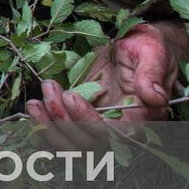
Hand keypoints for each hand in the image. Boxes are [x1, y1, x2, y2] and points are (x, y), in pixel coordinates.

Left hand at [25, 21, 188, 149]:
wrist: (137, 43)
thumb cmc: (147, 46)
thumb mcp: (152, 52)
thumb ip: (151, 74)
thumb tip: (154, 97)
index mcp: (141, 119)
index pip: (110, 135)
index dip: (87, 120)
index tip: (69, 95)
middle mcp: (119, 129)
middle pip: (86, 143)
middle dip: (62, 120)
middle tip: (48, 88)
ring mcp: (97, 124)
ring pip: (70, 145)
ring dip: (48, 127)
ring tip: (34, 102)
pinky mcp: (81, 117)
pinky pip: (61, 134)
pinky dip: (44, 127)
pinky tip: (35, 108)